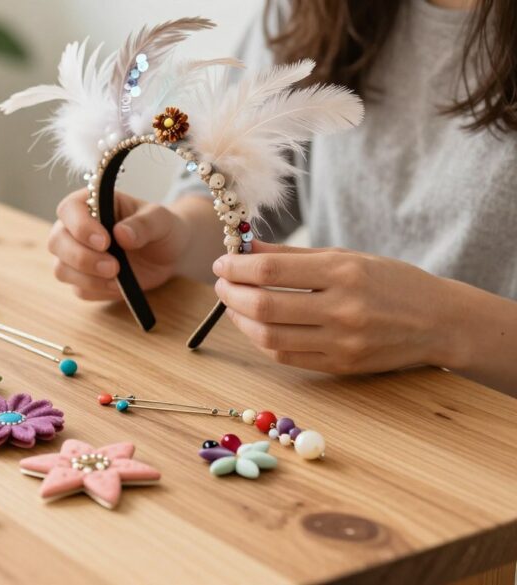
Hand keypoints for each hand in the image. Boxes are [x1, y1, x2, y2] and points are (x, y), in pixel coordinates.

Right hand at [48, 189, 187, 299]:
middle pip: (57, 242)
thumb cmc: (162, 229)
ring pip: (62, 269)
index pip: (69, 209)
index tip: (105, 241)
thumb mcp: (161, 221)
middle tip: (114, 267)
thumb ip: (144, 224)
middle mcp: (76, 228)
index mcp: (92, 202)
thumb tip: (122, 233)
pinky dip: (98, 291)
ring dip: (87, 278)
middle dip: (82, 257)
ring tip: (118, 278)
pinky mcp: (83, 280)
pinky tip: (119, 286)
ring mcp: (76, 256)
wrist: (170, 255)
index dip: (80, 226)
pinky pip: (79, 290)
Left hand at [211, 241, 458, 374]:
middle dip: (231, 293)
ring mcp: (341, 341)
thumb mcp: (346, 256)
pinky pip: (285, 356)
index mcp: (343, 272)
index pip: (270, 271)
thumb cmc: (389, 282)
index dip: (237, 267)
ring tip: (233, 304)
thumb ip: (292, 256)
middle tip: (221, 282)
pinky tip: (254, 325)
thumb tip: (244, 249)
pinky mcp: (340, 365)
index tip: (223, 261)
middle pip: (264, 306)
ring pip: (269, 336)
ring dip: (240, 319)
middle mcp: (341, 309)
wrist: (438, 321)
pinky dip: (261, 340)